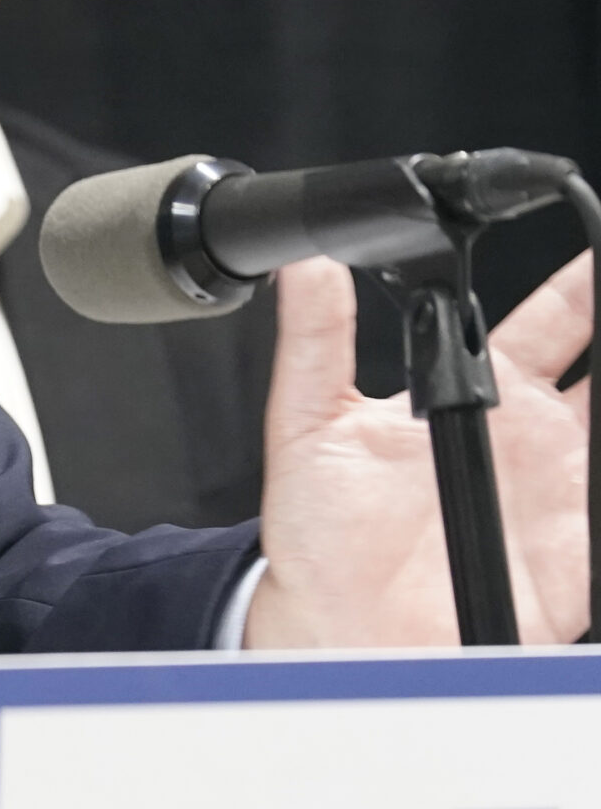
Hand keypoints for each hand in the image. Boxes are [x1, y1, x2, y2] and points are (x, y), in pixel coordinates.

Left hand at [247, 251, 591, 646]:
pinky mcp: (580, 549)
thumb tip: (307, 265)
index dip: (579, 286)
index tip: (599, 250)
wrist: (338, 627)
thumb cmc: (320, 532)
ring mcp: (559, 490)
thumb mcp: (307, 423)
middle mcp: (526, 436)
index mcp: (469, 393)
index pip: (545, 322)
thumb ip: (314, 341)